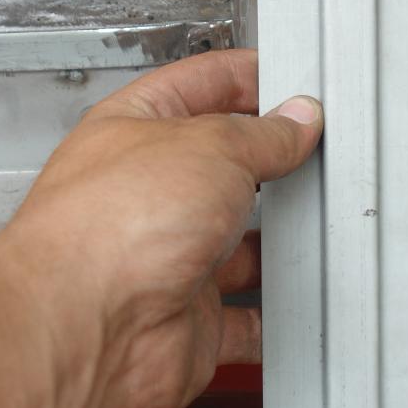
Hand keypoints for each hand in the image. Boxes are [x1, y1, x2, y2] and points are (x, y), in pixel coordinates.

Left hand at [0, 49, 322, 407]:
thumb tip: (294, 121)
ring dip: (276, 242)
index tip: (295, 80)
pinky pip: (241, 321)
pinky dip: (271, 317)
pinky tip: (299, 301)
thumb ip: (261, 134)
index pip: (198, 85)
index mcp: (134, 130)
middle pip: (221, 169)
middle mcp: (146, 195)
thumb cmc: (110, 227)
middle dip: (269, 163)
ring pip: (236, 248)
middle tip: (318, 153)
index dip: (247, 77)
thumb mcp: (209, 147)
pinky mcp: (187, 324)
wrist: (86, 330)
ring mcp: (164, 261)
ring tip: (322, 222)